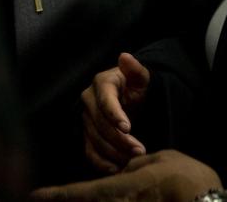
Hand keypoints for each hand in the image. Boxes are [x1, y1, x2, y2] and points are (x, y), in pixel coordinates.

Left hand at [31, 150, 221, 201]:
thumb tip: (123, 169)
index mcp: (119, 188)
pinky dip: (106, 200)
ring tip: (66, 198)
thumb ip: (134, 165)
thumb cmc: (186, 178)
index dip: (54, 195)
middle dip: (66, 200)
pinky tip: (104, 198)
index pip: (78, 192)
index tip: (33, 196)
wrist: (209, 201)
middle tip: (45, 198)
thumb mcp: (157, 161)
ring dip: (86, 200)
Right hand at [80, 52, 149, 171]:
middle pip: (100, 124)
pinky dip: (101, 163)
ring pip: (95, 139)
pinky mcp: (85, 135)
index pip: (105, 101)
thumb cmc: (136, 87)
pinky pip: (89, 151)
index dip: (115, 115)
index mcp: (102, 83)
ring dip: (114, 152)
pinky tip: (116, 169)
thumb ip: (135, 69)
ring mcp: (85, 119)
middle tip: (140, 150)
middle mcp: (88, 100)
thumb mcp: (141, 77)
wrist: (130, 99)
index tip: (128, 128)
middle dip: (120, 139)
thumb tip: (125, 57)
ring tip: (134, 159)